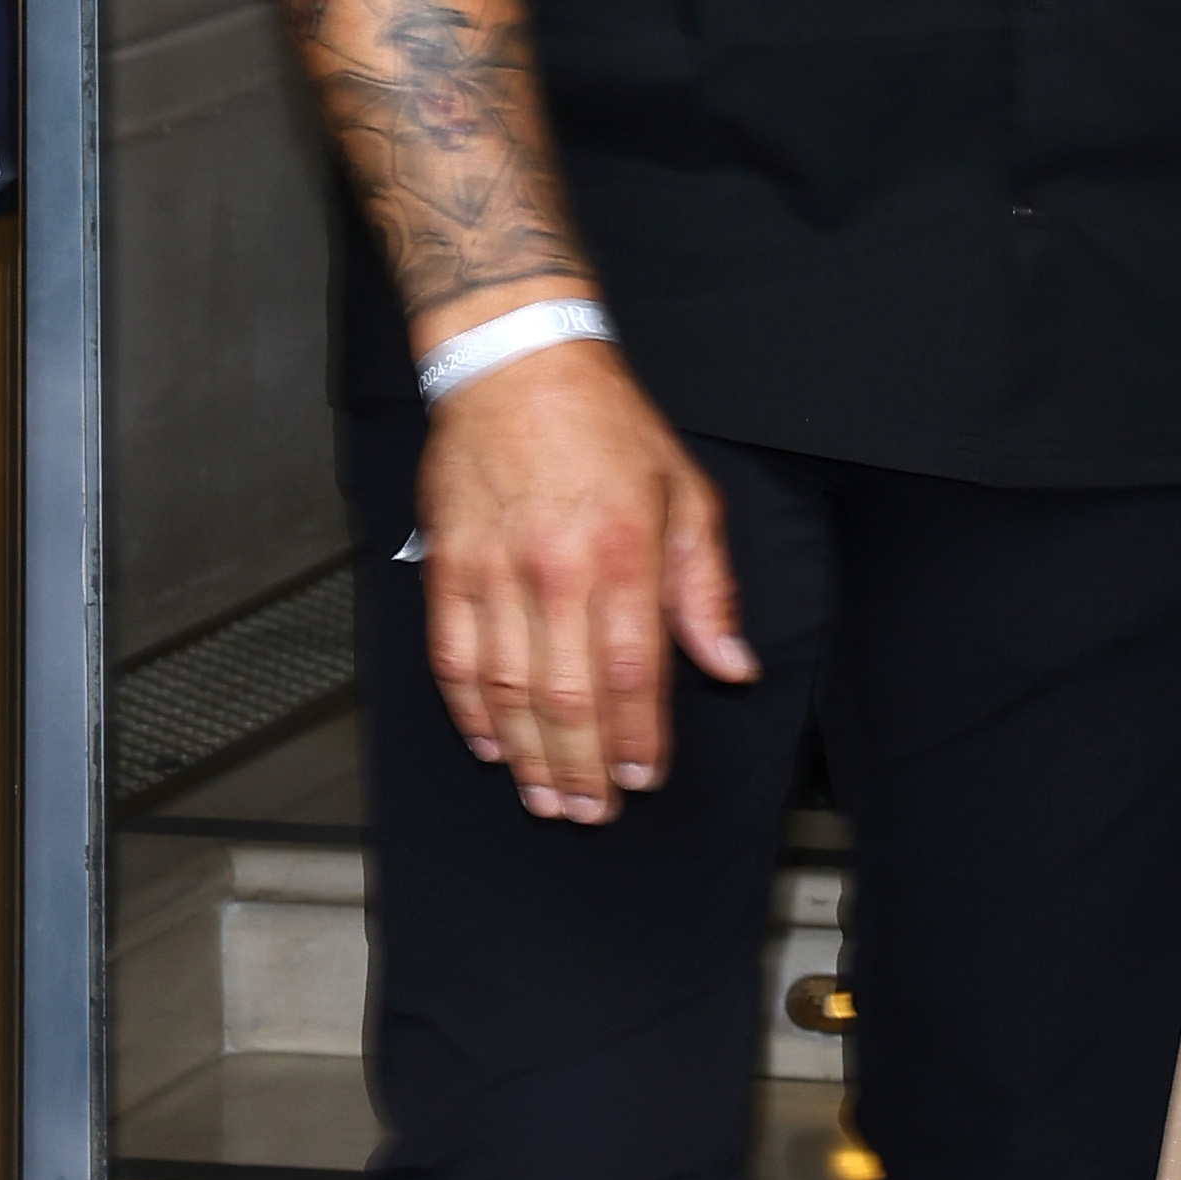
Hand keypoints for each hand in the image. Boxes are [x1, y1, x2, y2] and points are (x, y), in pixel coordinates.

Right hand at [415, 341, 756, 823]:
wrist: (517, 367)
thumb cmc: (608, 429)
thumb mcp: (688, 495)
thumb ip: (709, 590)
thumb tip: (731, 665)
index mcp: (625, 555)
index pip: (633, 672)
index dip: (638, 738)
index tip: (643, 779)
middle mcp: (558, 570)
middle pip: (568, 697)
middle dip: (581, 768)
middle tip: (591, 812)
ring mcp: (496, 571)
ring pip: (508, 690)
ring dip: (527, 756)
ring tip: (545, 798)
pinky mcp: (450, 566)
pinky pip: (453, 657)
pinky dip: (470, 710)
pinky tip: (491, 744)